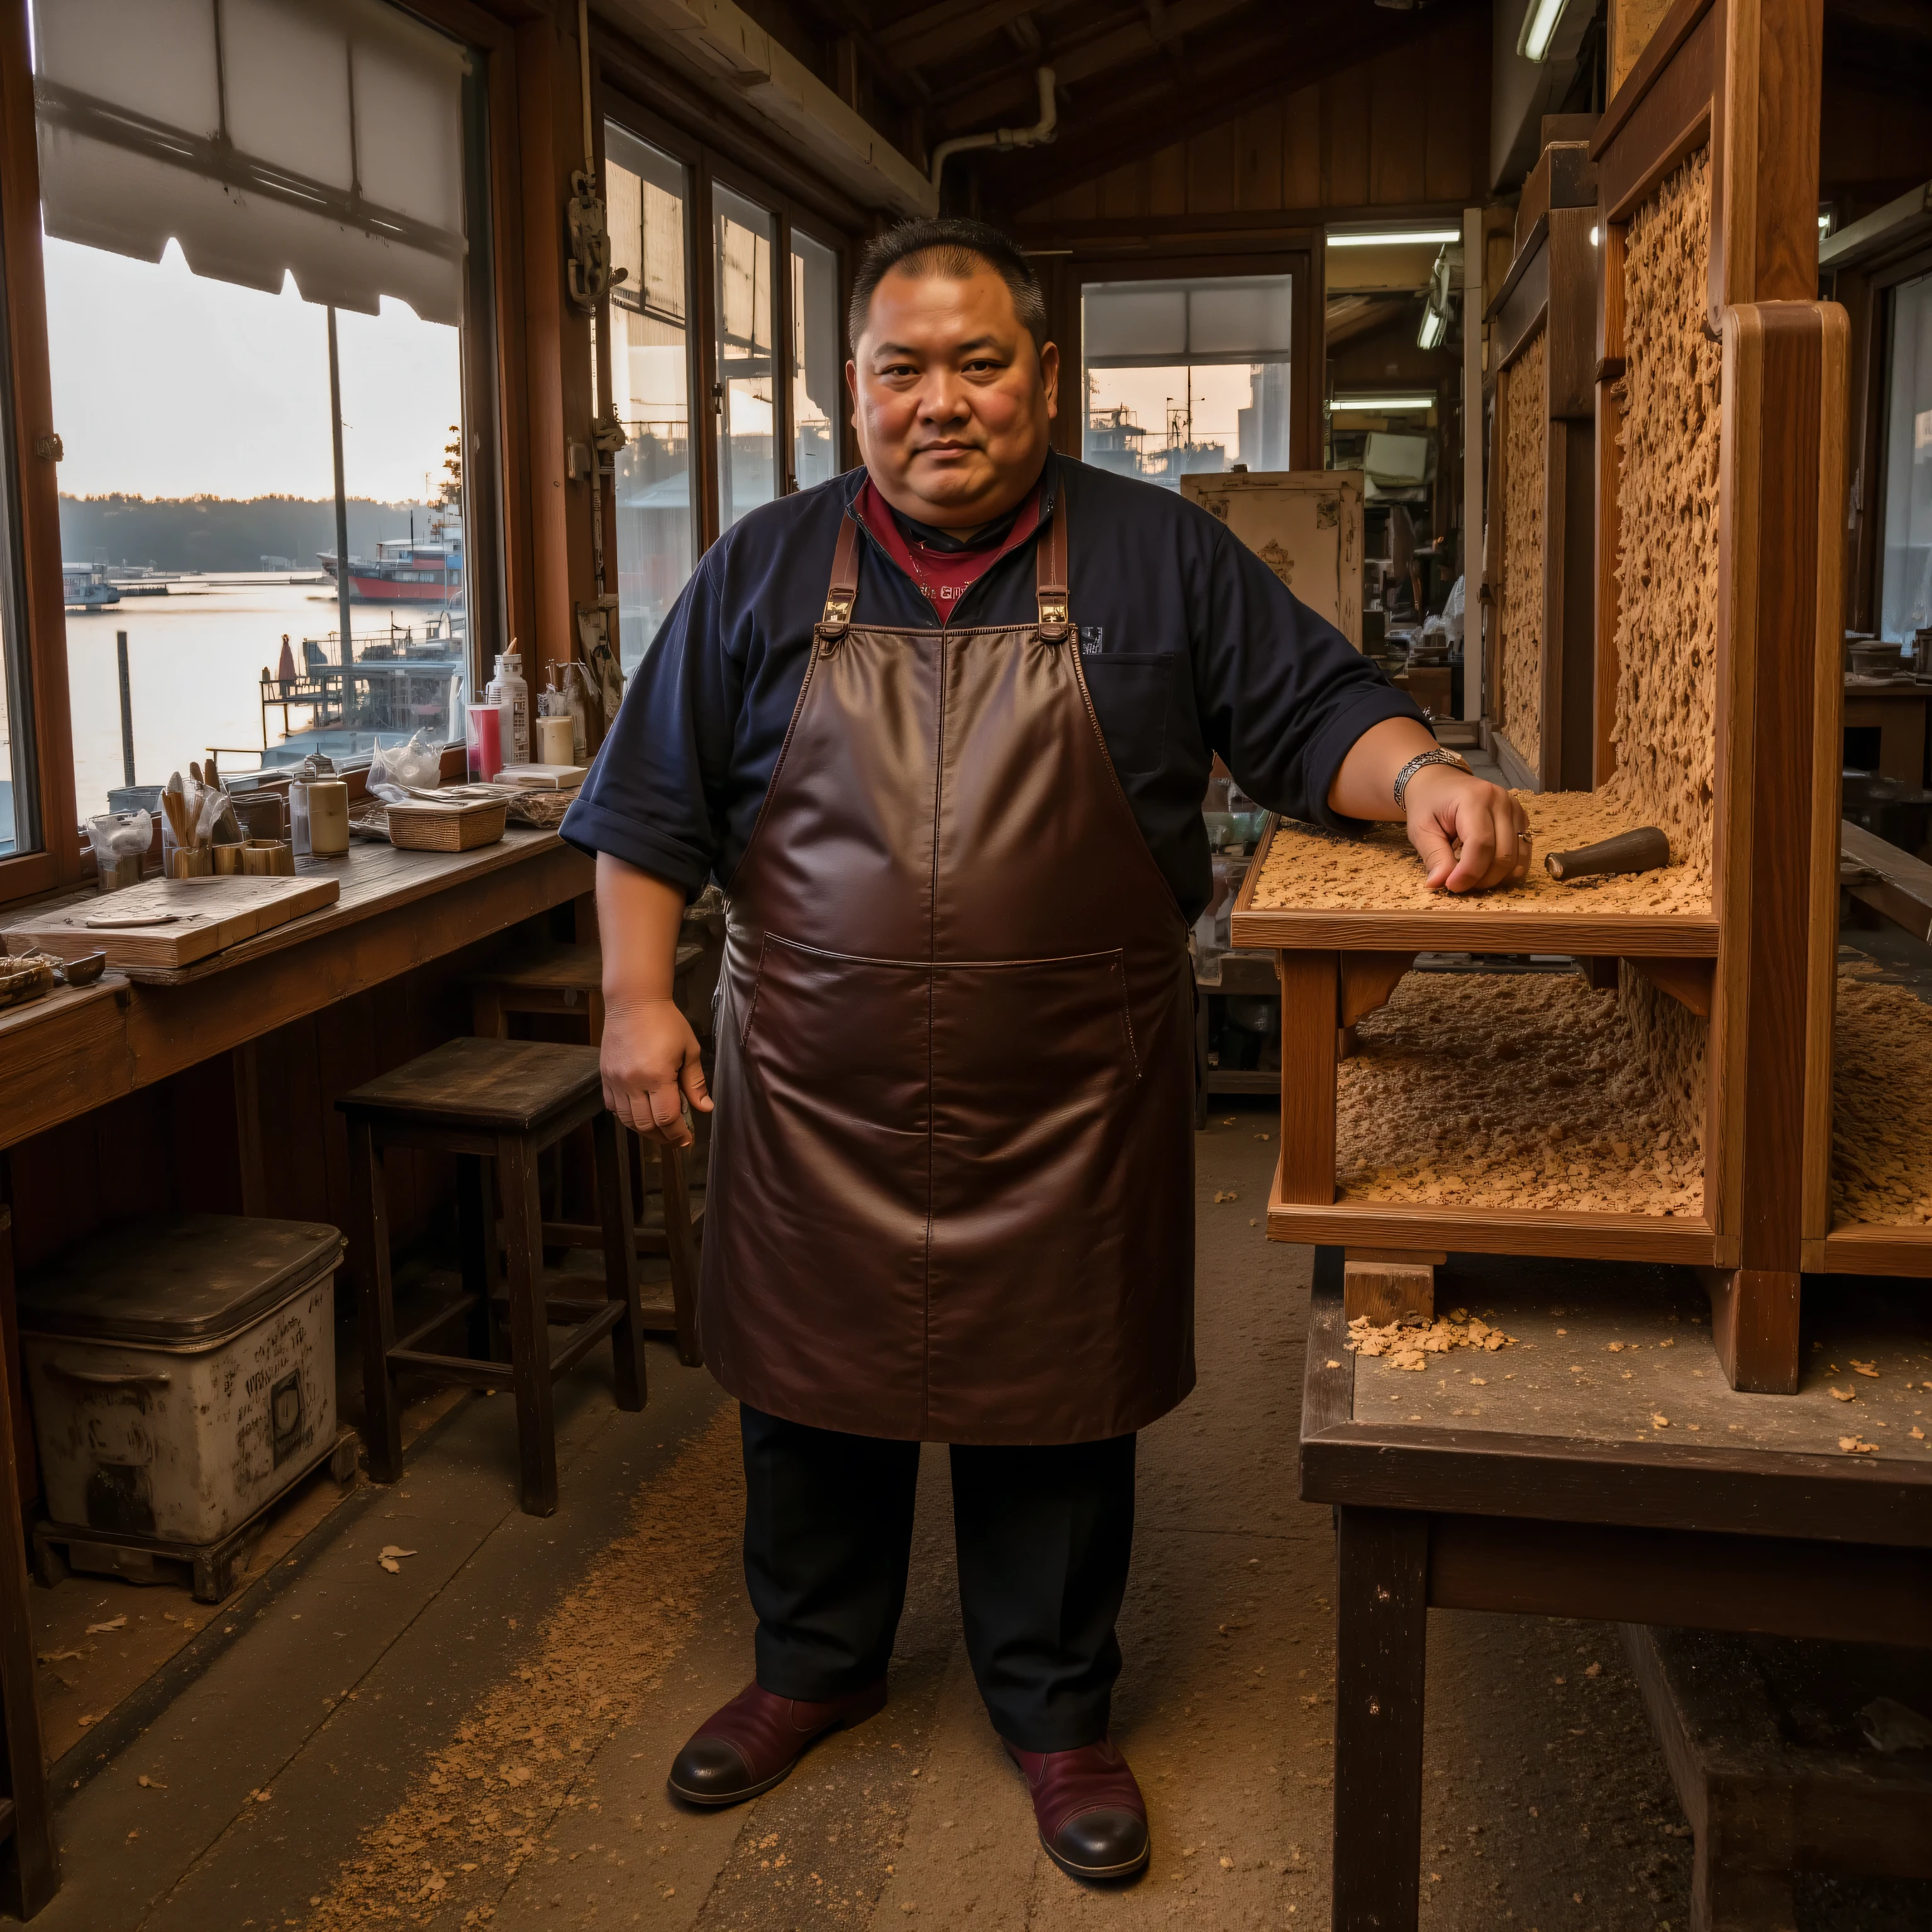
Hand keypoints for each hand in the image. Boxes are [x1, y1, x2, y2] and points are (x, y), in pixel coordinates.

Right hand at [601, 995, 712, 1146]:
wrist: (633, 1001)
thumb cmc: (666, 1022)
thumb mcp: (688, 1049)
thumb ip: (695, 1082)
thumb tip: (705, 1108)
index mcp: (657, 1076)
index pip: (667, 1118)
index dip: (678, 1134)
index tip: (687, 1139)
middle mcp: (633, 1083)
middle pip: (646, 1125)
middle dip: (663, 1137)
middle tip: (675, 1138)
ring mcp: (615, 1081)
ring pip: (627, 1120)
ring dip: (644, 1130)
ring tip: (659, 1130)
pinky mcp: (605, 1077)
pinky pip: (612, 1107)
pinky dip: (626, 1116)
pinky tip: (639, 1113)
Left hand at [1402, 764, 1530, 892]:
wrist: (1440, 783)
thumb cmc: (1429, 804)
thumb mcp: (1421, 829)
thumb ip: (1433, 856)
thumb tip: (1439, 884)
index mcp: (1474, 798)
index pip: (1481, 844)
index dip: (1469, 872)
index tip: (1452, 887)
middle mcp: (1502, 801)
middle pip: (1504, 855)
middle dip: (1482, 879)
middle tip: (1460, 884)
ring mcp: (1516, 810)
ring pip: (1517, 859)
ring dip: (1496, 877)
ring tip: (1472, 878)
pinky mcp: (1522, 820)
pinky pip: (1523, 853)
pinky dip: (1507, 869)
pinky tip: (1486, 869)